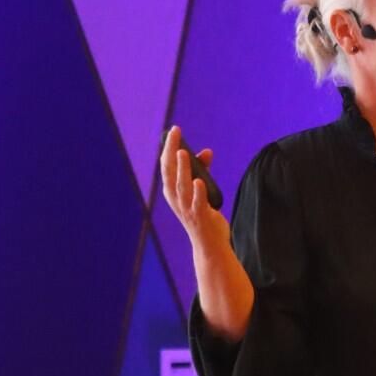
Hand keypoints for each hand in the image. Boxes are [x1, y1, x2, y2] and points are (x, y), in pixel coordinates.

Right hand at [158, 125, 228, 251]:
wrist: (209, 244)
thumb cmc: (203, 215)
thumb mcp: (200, 190)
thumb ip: (202, 170)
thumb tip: (207, 151)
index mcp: (172, 192)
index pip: (166, 166)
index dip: (169, 147)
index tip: (174, 130)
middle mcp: (175, 199)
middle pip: (170, 172)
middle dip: (171, 152)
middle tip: (175, 134)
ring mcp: (187, 209)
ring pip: (182, 186)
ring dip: (182, 169)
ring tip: (183, 152)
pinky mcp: (200, 217)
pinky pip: (198, 203)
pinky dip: (198, 192)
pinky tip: (199, 181)